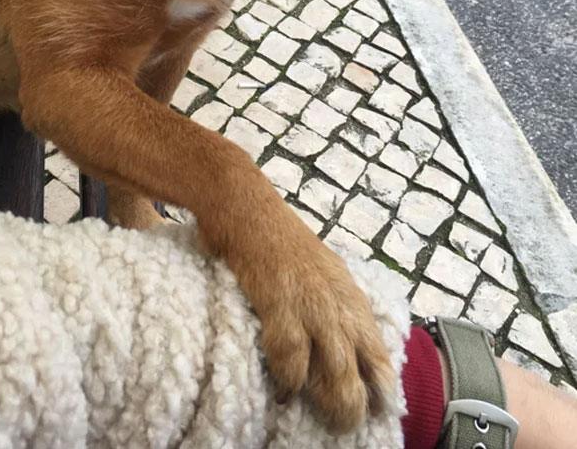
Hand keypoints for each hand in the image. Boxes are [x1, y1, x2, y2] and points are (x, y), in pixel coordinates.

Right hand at [204, 197, 393, 430]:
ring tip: (328, 420)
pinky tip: (284, 387)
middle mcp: (336, 300)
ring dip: (332, 399)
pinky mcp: (281, 301)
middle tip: (348, 425)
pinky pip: (292, 355)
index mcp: (348, 293)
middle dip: (356, 401)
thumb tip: (344, 345)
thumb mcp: (320, 271)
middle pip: (359, 364)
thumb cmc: (278, 239)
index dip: (382, 381)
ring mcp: (310, 302)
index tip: (386, 406)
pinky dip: (290, 377)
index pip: (376, 346)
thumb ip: (334, 304)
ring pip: (335, 368)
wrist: (245, 206)